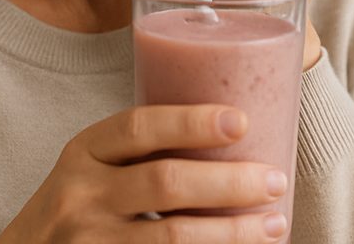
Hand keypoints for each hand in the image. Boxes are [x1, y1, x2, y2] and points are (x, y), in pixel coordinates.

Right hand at [0, 105, 289, 242]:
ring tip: (275, 224)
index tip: (240, 121)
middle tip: (274, 180)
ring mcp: (91, 242)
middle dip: (228, 182)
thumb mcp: (93, 165)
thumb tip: (233, 134)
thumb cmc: (78, 203)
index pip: (138, 128)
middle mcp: (82, 195)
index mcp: (84, 152)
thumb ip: (141, 151)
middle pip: (164, 183)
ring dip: (231, 233)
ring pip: (172, 238)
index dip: (191, 123)